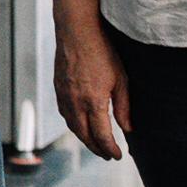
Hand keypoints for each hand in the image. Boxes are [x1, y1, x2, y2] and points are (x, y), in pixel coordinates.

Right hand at [55, 25, 129, 159]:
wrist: (77, 30)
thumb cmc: (102, 51)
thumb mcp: (121, 79)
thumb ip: (124, 106)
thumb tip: (128, 128)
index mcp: (93, 102)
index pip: (101, 136)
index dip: (110, 149)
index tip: (118, 155)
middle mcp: (75, 103)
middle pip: (84, 136)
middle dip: (96, 148)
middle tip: (107, 154)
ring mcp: (64, 96)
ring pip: (72, 126)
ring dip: (83, 138)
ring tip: (95, 143)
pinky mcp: (58, 88)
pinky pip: (64, 113)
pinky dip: (73, 124)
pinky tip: (80, 123)